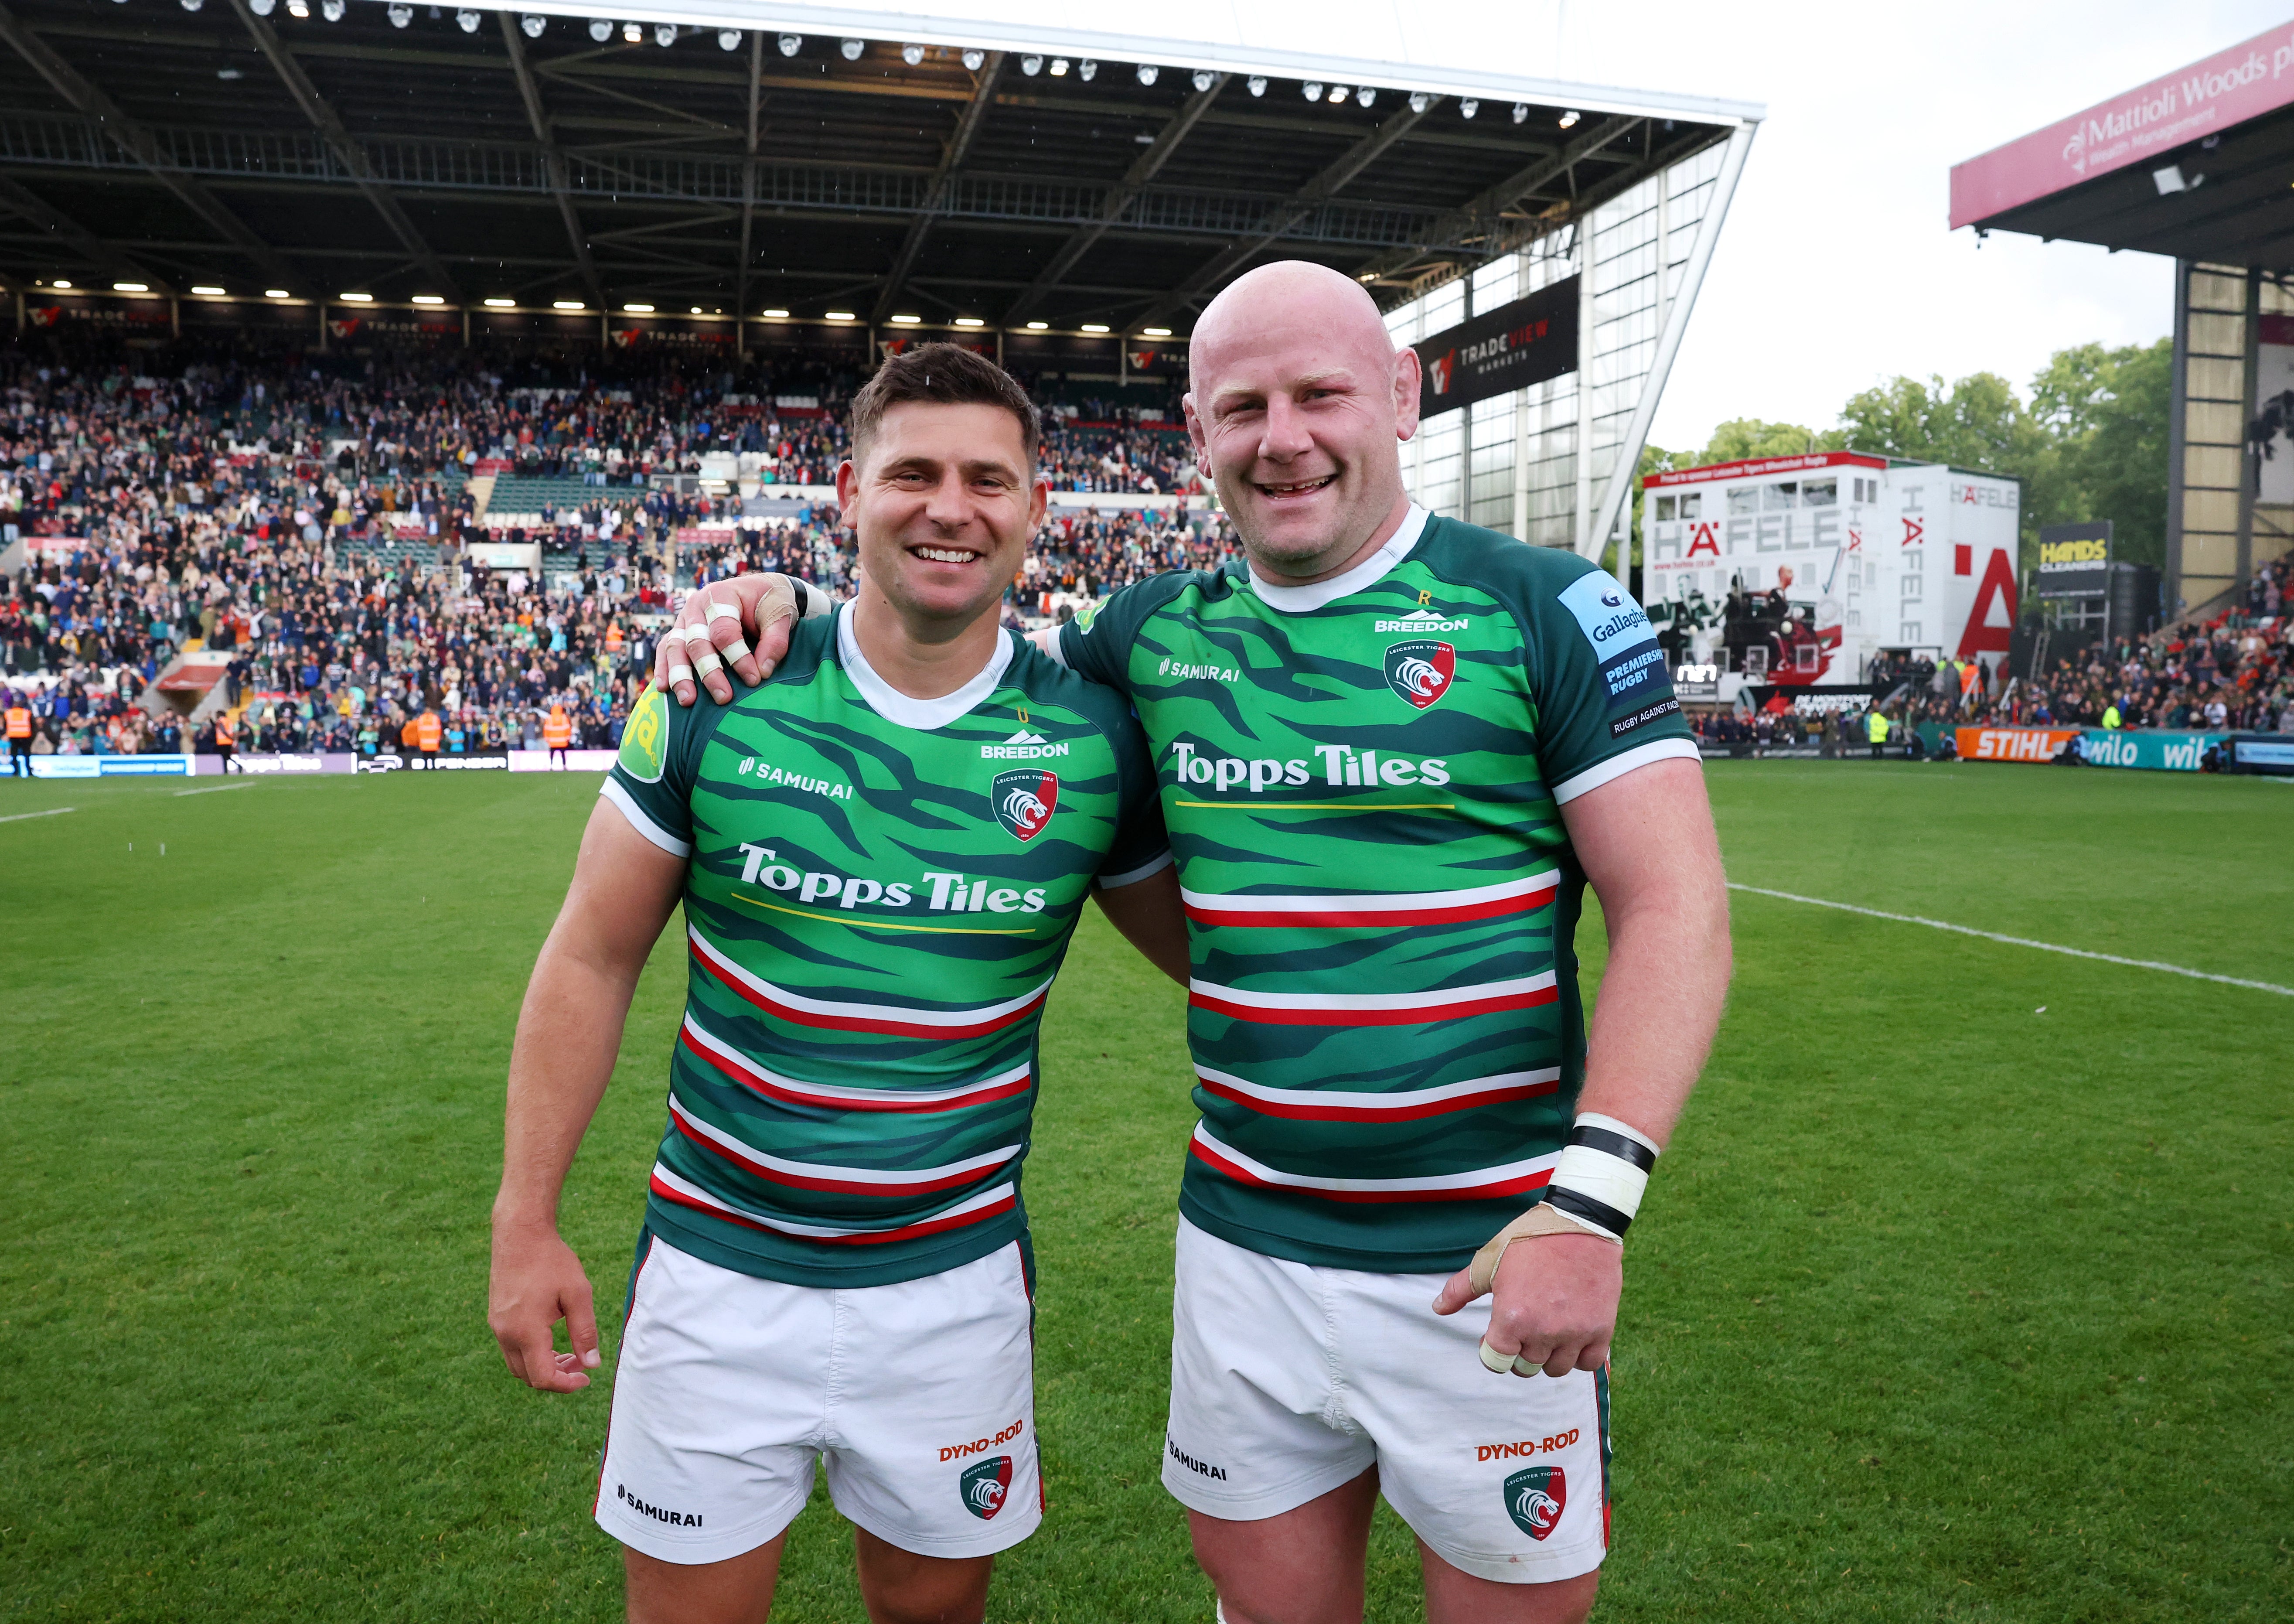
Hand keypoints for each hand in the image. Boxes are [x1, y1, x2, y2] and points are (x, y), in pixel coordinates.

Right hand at [488, 1216, 601, 1391]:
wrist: (520, 1234)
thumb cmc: (552, 1261)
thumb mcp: (578, 1294)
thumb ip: (585, 1331)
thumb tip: (592, 1364)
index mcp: (526, 1331)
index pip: (542, 1378)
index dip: (566, 1385)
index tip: (586, 1378)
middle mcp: (506, 1334)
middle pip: (528, 1377)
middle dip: (556, 1378)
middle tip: (581, 1364)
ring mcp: (497, 1326)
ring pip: (517, 1365)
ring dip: (542, 1366)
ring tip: (569, 1354)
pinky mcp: (496, 1317)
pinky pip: (511, 1348)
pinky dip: (531, 1353)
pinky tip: (551, 1338)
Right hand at [652, 572, 802, 705]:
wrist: (759, 592)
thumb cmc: (770, 602)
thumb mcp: (780, 615)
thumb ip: (775, 641)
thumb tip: (762, 671)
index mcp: (721, 595)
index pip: (724, 631)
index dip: (738, 657)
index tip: (754, 679)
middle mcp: (697, 606)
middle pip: (697, 642)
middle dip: (710, 672)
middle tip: (724, 698)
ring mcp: (685, 619)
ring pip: (675, 647)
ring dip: (680, 676)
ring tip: (688, 702)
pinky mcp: (681, 632)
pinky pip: (666, 649)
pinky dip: (664, 669)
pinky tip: (664, 689)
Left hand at [1431, 1231, 1620, 1377]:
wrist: (1580, 1222)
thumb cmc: (1530, 1238)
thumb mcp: (1489, 1260)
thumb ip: (1460, 1289)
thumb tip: (1438, 1309)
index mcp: (1512, 1318)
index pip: (1495, 1362)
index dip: (1491, 1351)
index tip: (1496, 1337)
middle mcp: (1543, 1332)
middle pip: (1526, 1368)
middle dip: (1519, 1354)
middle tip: (1523, 1330)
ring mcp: (1575, 1333)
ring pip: (1556, 1369)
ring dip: (1548, 1357)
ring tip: (1546, 1332)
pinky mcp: (1602, 1329)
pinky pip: (1588, 1364)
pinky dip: (1578, 1357)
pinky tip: (1571, 1337)